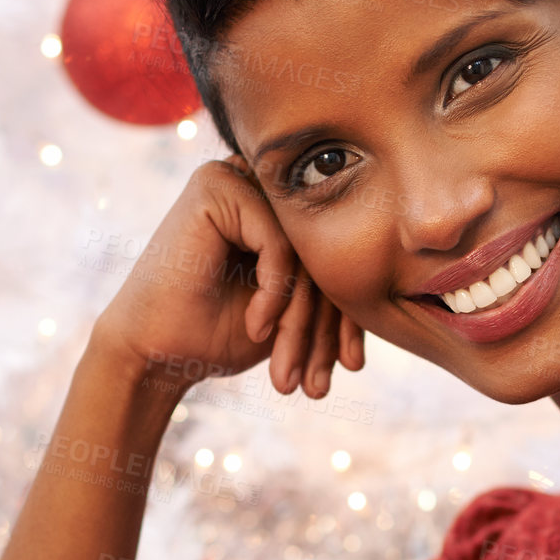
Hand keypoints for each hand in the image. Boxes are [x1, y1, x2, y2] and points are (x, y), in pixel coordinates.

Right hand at [92, 155, 363, 397]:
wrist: (154, 353)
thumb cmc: (218, 335)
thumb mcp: (297, 312)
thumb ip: (335, 284)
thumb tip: (404, 277)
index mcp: (277, 208)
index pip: (336, 251)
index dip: (348, 315)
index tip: (351, 367)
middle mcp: (259, 183)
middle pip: (326, 249)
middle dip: (328, 325)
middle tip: (320, 381)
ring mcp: (237, 178)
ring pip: (308, 248)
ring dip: (303, 318)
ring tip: (289, 369)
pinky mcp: (217, 186)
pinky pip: (281, 243)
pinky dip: (276, 292)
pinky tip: (258, 327)